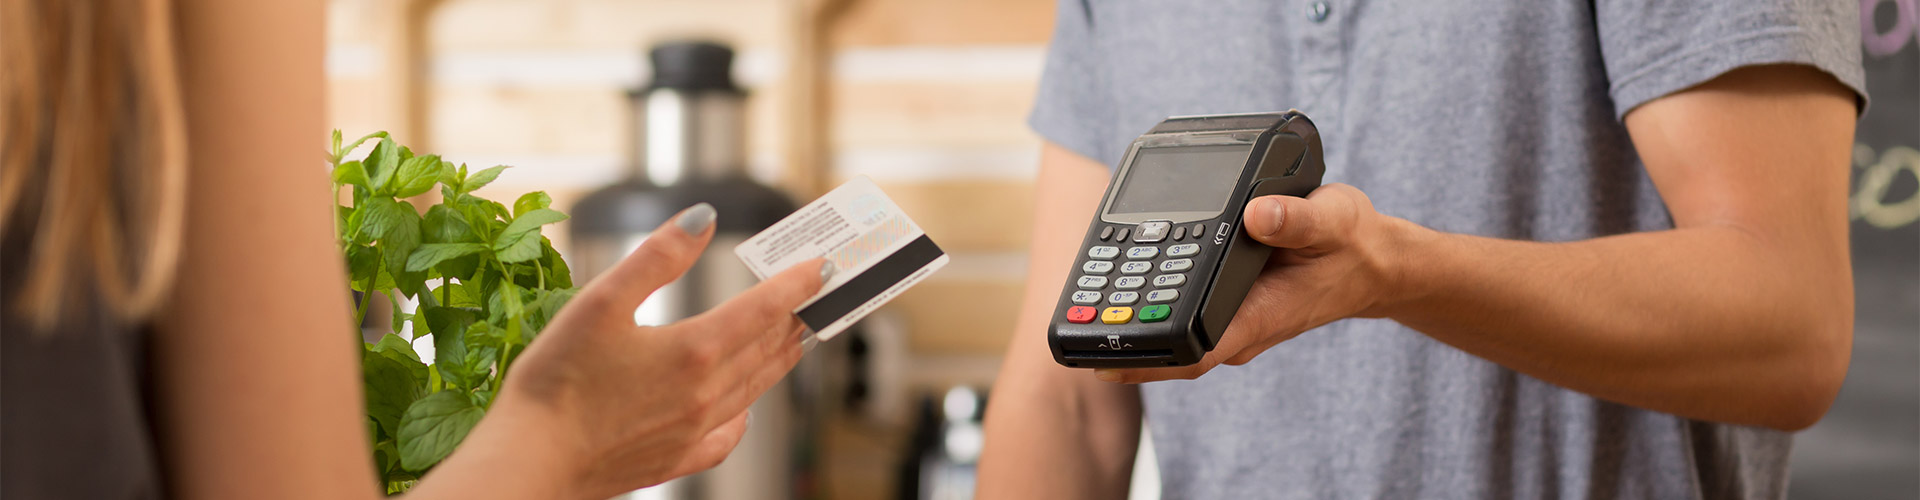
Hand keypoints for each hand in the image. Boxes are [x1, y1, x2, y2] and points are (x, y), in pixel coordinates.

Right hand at [482, 203, 828, 497]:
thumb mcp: (600, 301)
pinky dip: (744, 412)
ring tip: (794, 336)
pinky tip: (742, 407)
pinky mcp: (677, 459)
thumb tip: (703, 217)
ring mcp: (696, 430)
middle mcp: (707, 393)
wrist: (531, 461)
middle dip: (796, 314)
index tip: (822, 264)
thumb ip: (658, 257)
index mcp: (695, 349)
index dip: (798, 282)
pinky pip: (729, 434)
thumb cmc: (555, 382)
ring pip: (756, 386)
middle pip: (770, 346)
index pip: (766, 307)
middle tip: (817, 294)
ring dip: (780, 356)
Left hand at [1095, 184, 1414, 383]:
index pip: (1197, 349)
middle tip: (1075, 330)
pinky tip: (1118, 285)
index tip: (1107, 361)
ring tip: (1082, 310)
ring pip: (1174, 332)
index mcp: (1258, 315)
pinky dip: (1152, 300)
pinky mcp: (1226, 303)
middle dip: (1125, 343)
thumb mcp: (1335, 220)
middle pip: (1173, 349)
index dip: (1150, 357)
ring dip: (1133, 323)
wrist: (1369, 259)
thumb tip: (1257, 213)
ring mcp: (1231, 317)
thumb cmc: (1350, 244)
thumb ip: (1300, 218)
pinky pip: (1183, 310)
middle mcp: (1238, 324)